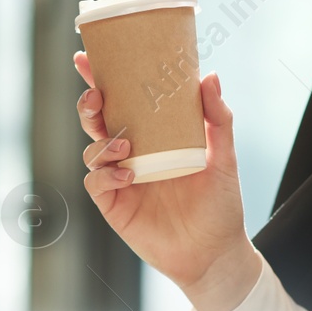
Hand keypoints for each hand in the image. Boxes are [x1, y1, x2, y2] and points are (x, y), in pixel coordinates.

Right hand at [73, 50, 260, 310]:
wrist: (215, 253)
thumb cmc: (220, 203)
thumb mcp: (224, 156)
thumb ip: (218, 118)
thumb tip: (210, 74)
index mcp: (155, 133)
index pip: (123, 99)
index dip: (101, 78)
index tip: (87, 57)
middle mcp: (133, 151)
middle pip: (98, 119)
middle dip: (89, 103)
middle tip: (97, 95)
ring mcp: (121, 177)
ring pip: (92, 148)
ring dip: (101, 140)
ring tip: (126, 145)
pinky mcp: (114, 204)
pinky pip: (96, 182)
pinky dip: (106, 174)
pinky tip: (128, 175)